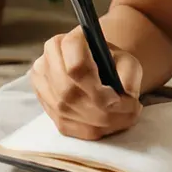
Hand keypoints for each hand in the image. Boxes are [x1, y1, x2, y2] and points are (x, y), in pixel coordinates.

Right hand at [30, 26, 143, 140]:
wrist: (99, 69)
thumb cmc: (112, 63)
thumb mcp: (128, 62)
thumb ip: (130, 75)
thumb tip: (125, 94)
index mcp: (68, 41)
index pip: (75, 68)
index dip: (96, 89)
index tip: (117, 100)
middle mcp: (48, 60)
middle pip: (68, 92)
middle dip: (98, 110)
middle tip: (125, 114)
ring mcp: (41, 83)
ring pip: (64, 110)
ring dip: (95, 122)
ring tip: (120, 120)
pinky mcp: (44, 103)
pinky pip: (63, 124)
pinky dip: (87, 129)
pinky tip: (106, 126)